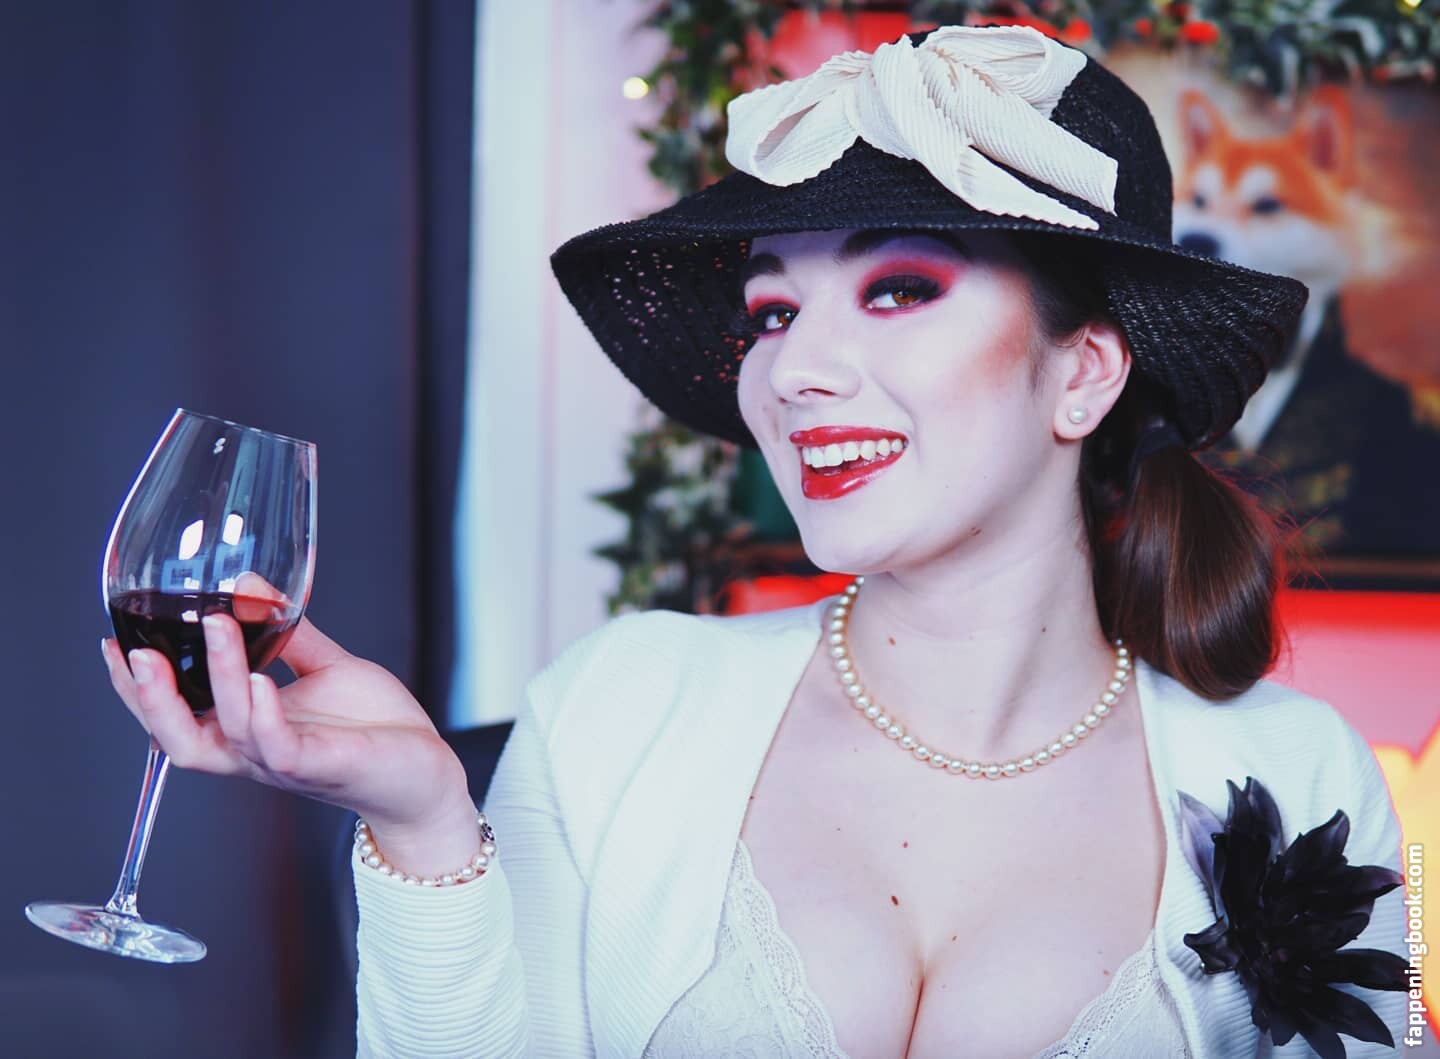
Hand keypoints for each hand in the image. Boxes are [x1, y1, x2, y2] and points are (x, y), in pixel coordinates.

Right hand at [102, 614, 480, 874]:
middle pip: (178, 739)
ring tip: (217, 628)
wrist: (426, 772)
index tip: (112, 644)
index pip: (175, 716)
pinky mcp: (321, 765)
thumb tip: (249, 584)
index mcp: (246, 729)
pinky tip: (262, 680)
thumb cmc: (374, 727)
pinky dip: (265, 714)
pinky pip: (279, 747)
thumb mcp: (326, 667)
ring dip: (218, 677)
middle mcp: (254, 752)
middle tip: (134, 651)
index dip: (136, 689)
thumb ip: (287, 632)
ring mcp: (285, 762)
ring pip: (229, 732)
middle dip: (150, 698)